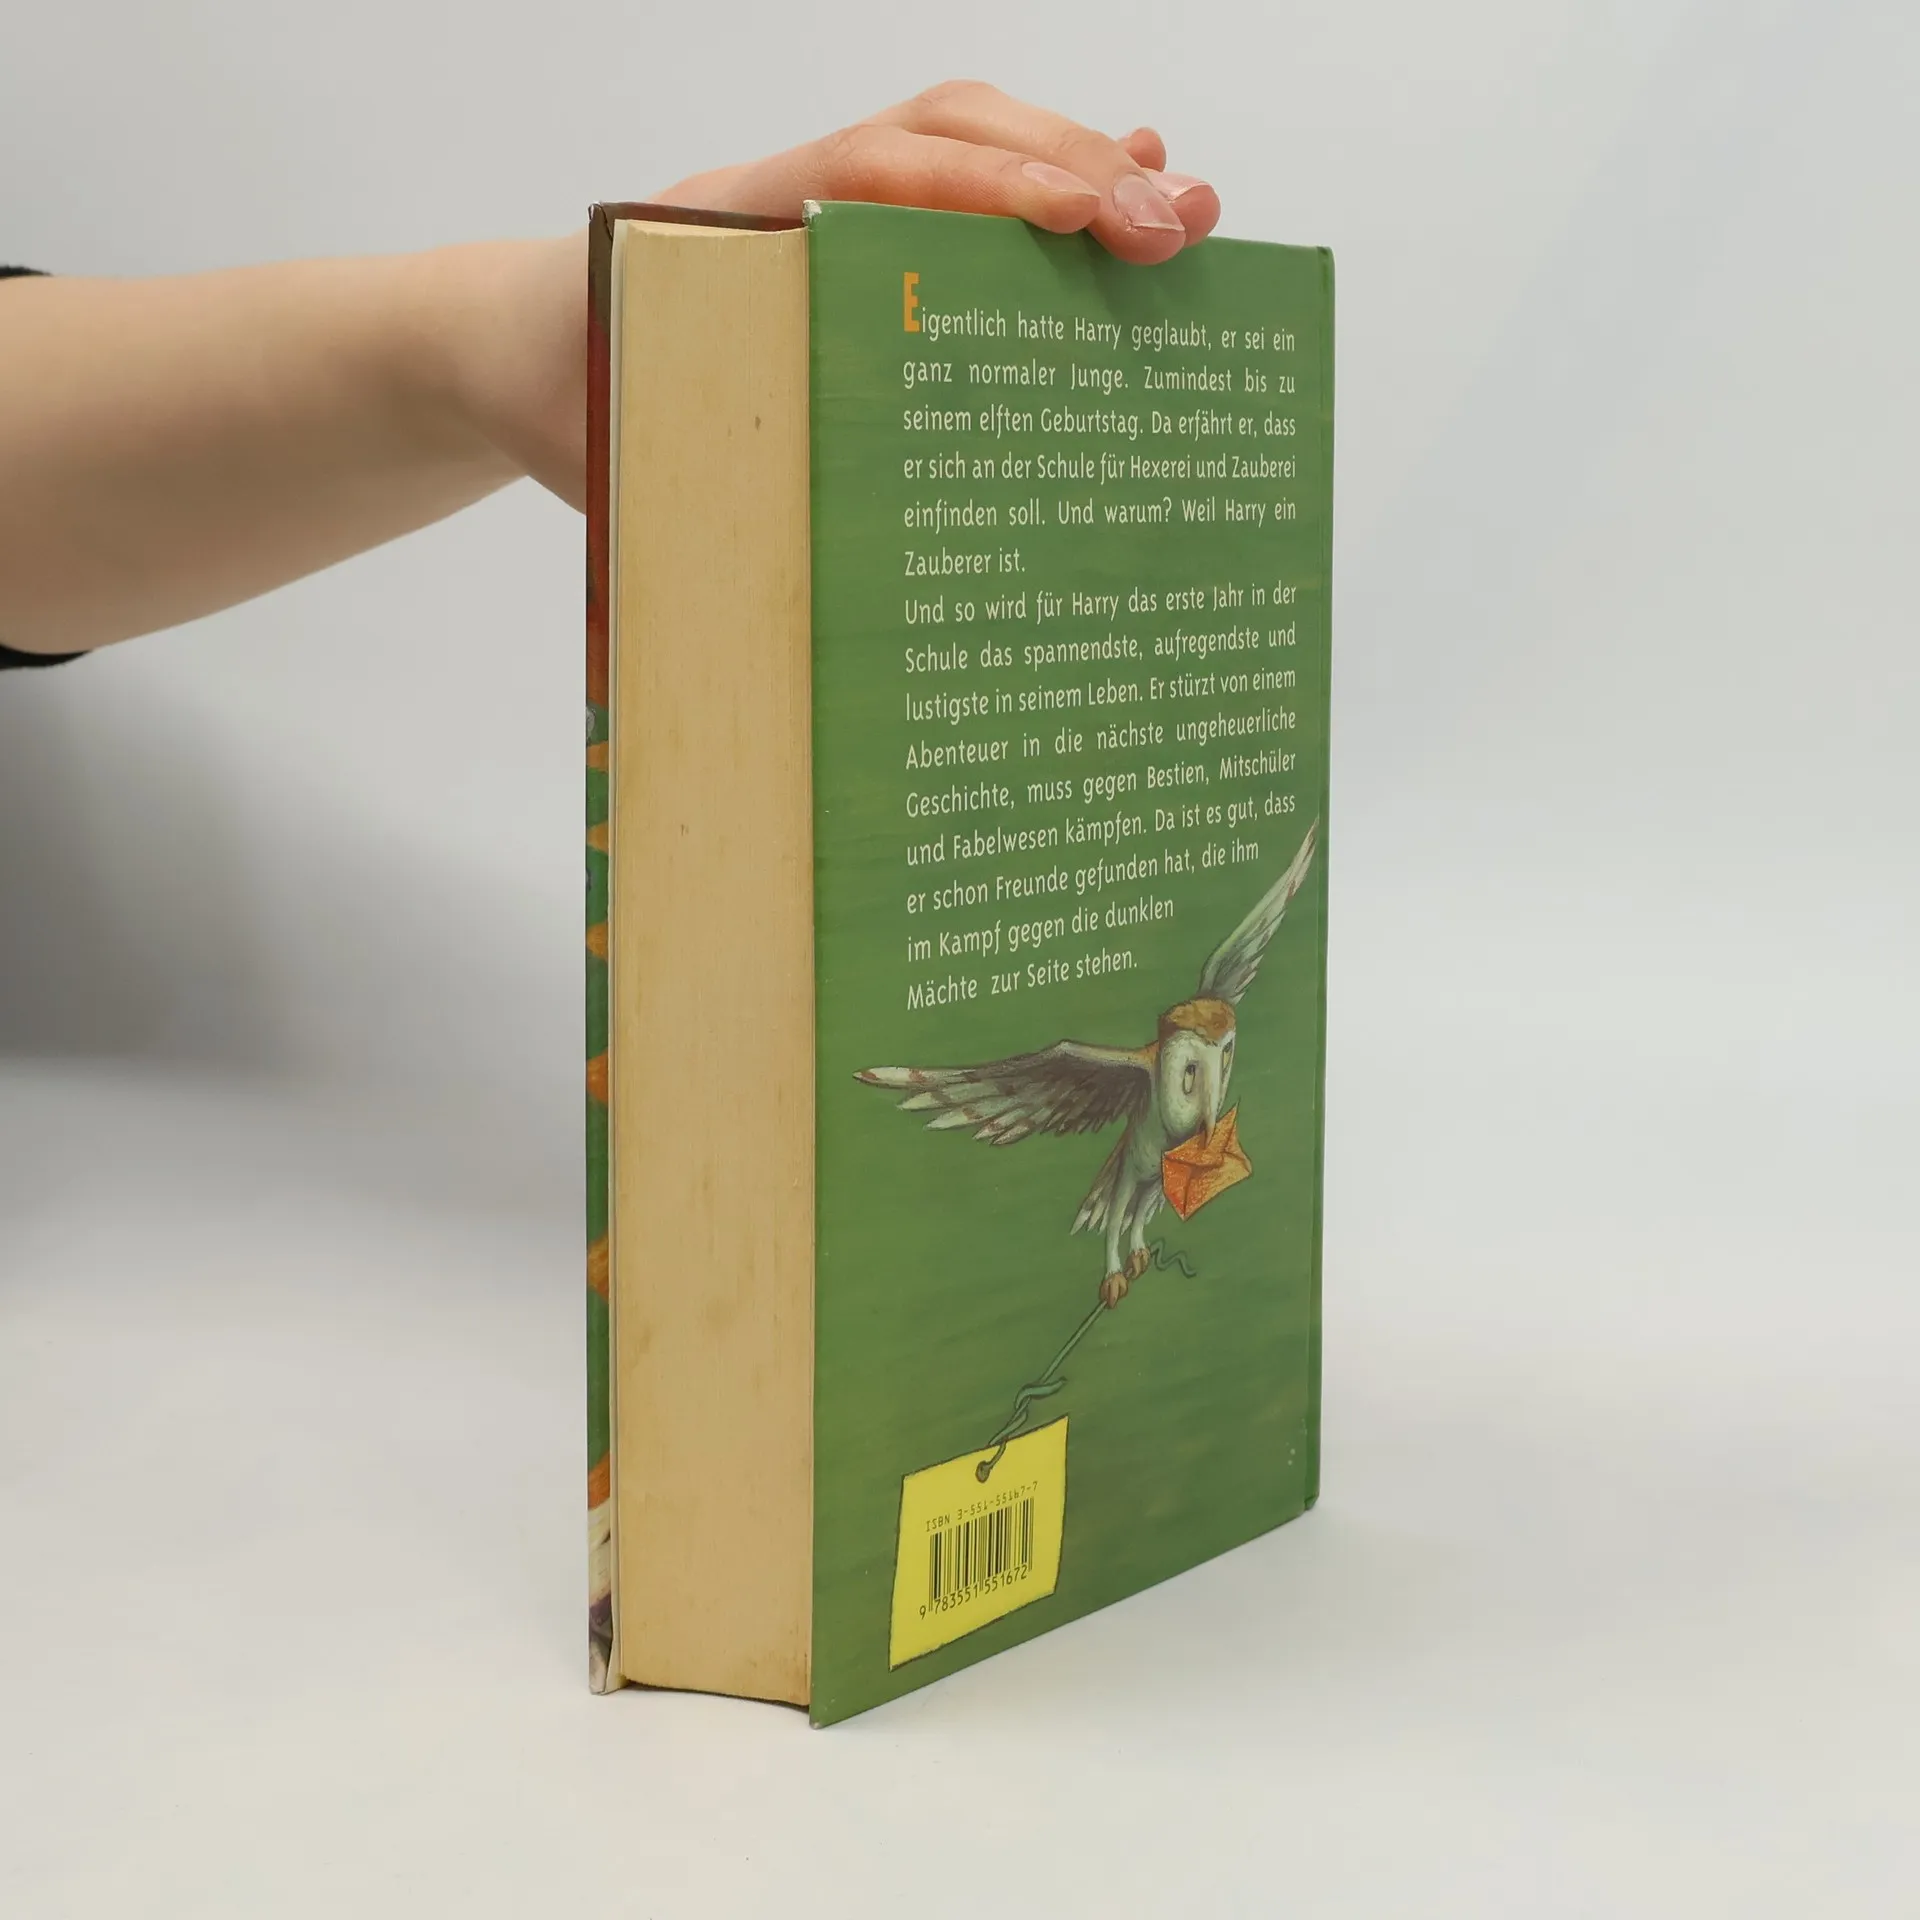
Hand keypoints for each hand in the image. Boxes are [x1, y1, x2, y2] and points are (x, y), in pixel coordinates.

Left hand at [448, 86, 1218, 513]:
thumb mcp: (611, 450)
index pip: (873, 176)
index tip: (1084, 222)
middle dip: (1069, 170)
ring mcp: (821, 207)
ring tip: (1180, 208)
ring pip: (959, 149)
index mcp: (725, 229)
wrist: (498, 353)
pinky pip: (946, 197)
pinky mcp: (842, 243)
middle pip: (944, 139)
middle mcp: (788, 196)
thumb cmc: (553, 403)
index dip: (984, 192)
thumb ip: (689, 481)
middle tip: (1176, 226)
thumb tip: (802, 573)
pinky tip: (1109, 208)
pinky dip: (1033, 191)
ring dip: (1072, 168)